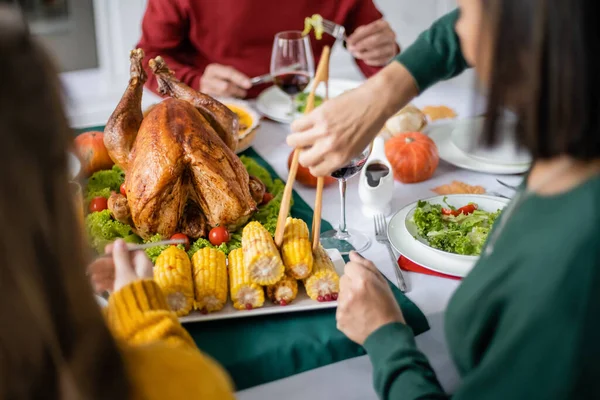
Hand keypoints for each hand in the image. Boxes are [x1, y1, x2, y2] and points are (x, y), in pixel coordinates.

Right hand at [87, 239, 153, 292]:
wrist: (136, 318)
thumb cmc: (132, 293)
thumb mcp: (125, 273)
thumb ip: (121, 258)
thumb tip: (119, 241)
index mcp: (143, 264)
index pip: (132, 251)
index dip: (119, 249)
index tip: (105, 251)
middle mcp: (139, 272)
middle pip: (121, 263)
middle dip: (105, 264)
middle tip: (90, 268)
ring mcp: (132, 282)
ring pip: (116, 273)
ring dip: (103, 274)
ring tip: (90, 279)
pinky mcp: (126, 292)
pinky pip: (115, 284)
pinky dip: (106, 284)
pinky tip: (96, 288)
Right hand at [200, 64, 250, 97]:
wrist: (208, 86)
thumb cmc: (221, 79)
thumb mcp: (228, 75)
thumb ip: (236, 77)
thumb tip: (248, 83)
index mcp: (213, 69)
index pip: (229, 73)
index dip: (240, 79)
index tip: (249, 84)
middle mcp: (206, 79)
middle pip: (225, 86)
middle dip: (237, 90)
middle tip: (243, 93)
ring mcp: (204, 90)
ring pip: (223, 96)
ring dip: (233, 97)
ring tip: (236, 95)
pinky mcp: (206, 101)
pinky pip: (219, 103)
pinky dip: (228, 102)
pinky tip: (230, 100)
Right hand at [287, 62, 416, 175]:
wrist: (374, 103)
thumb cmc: (369, 124)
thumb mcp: (356, 149)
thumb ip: (338, 156)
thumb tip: (321, 158)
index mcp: (340, 158)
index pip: (316, 171)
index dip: (314, 165)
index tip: (316, 158)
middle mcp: (329, 148)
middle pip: (303, 160)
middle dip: (305, 154)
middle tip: (309, 146)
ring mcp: (321, 131)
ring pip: (293, 142)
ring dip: (296, 140)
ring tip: (303, 134)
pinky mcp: (317, 116)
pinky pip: (296, 125)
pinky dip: (298, 125)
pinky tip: (306, 123)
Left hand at [336, 252, 404, 344]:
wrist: (387, 335)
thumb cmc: (388, 307)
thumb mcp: (383, 283)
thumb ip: (367, 266)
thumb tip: (352, 254)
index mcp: (362, 280)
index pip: (349, 266)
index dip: (358, 273)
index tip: (365, 282)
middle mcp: (349, 291)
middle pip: (343, 279)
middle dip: (352, 284)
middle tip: (364, 295)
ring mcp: (342, 306)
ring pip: (341, 293)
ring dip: (348, 297)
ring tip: (362, 307)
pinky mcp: (338, 319)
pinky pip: (339, 308)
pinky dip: (347, 310)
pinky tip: (357, 316)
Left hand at [347, 19, 398, 65]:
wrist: (382, 45)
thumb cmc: (371, 36)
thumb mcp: (363, 32)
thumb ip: (356, 36)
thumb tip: (350, 44)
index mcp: (384, 25)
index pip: (372, 28)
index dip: (360, 35)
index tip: (350, 41)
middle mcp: (390, 34)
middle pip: (376, 39)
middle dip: (362, 45)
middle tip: (352, 49)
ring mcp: (392, 46)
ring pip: (378, 52)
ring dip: (364, 54)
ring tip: (357, 55)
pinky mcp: (391, 57)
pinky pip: (379, 60)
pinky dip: (370, 61)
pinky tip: (365, 59)